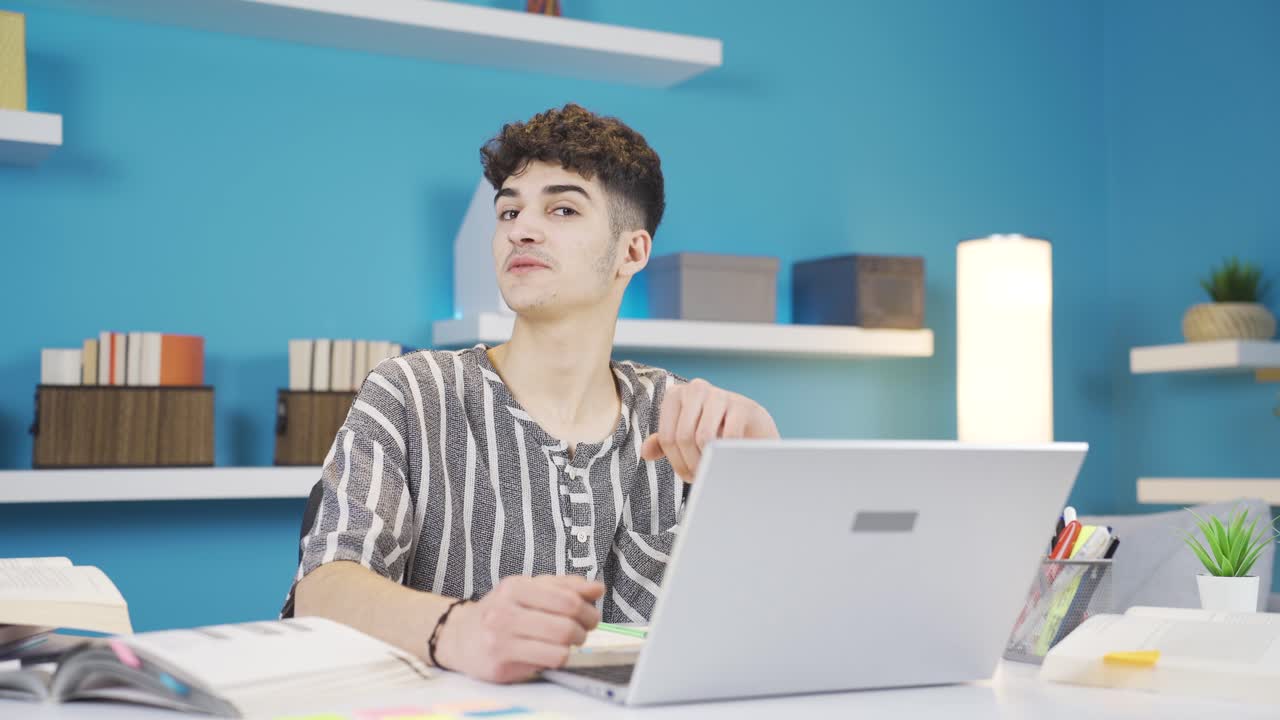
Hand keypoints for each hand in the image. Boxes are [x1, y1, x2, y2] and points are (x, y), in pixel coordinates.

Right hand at [432, 575, 603, 683]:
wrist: (460, 637)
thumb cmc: (502, 611)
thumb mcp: (529, 589)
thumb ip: (564, 586)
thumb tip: (597, 589)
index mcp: (514, 587)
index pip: (567, 599)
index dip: (588, 610)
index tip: (590, 616)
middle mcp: (504, 612)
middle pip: (566, 625)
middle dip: (584, 630)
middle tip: (582, 631)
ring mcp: (500, 641)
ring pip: (560, 648)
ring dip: (572, 647)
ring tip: (567, 643)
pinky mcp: (501, 666)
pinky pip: (548, 664)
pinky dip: (558, 659)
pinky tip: (550, 654)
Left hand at [639, 378, 778, 482]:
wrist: (753, 425)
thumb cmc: (713, 431)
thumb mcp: (684, 434)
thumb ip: (662, 443)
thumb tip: (645, 452)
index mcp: (675, 395)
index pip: (667, 437)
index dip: (677, 462)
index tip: (688, 476)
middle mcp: (695, 388)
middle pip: (683, 437)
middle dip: (693, 464)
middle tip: (704, 477)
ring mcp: (720, 394)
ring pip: (704, 437)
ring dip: (709, 461)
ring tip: (715, 471)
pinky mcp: (743, 405)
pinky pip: (729, 437)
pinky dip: (729, 455)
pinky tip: (732, 460)